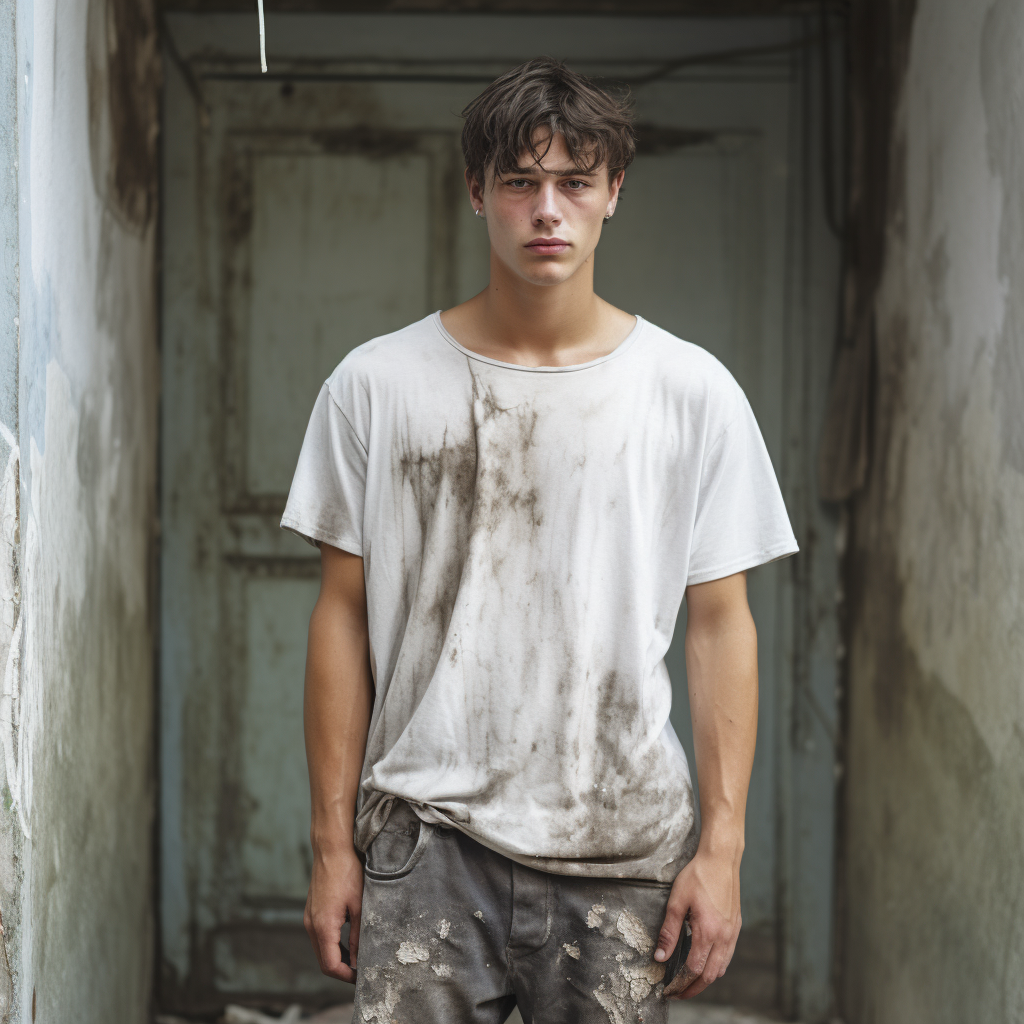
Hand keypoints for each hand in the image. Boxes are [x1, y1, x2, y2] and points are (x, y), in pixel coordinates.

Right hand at [304, 845, 363, 981]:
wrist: (331, 849)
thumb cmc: (347, 872)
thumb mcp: (359, 906)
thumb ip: (358, 936)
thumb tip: (358, 960)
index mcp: (323, 926)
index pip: (330, 965)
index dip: (346, 976)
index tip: (362, 977)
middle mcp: (311, 925)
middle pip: (323, 961)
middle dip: (341, 970)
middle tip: (362, 970)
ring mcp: (309, 918)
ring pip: (320, 949)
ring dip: (336, 958)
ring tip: (357, 957)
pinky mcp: (311, 911)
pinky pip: (319, 937)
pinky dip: (331, 945)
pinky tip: (347, 941)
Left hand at [655, 845, 741, 999]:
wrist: (721, 859)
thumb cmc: (697, 876)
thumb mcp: (677, 901)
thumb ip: (669, 931)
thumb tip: (660, 957)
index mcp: (708, 932)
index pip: (694, 969)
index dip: (680, 984)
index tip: (669, 990)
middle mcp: (724, 937)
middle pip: (709, 975)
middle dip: (693, 989)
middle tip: (678, 993)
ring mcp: (733, 933)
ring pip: (721, 968)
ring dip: (706, 979)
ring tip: (690, 983)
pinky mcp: (736, 926)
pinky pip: (728, 956)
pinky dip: (716, 966)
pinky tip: (706, 963)